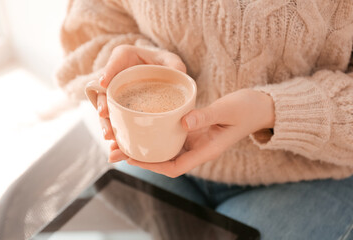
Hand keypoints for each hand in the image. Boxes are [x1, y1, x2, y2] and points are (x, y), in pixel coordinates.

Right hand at [96, 45, 185, 139]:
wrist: (164, 78)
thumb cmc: (166, 66)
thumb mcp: (171, 61)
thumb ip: (175, 65)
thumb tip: (180, 74)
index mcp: (126, 57)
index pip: (115, 61)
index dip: (108, 71)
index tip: (103, 83)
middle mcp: (116, 76)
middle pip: (105, 89)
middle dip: (102, 103)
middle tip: (104, 113)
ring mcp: (116, 94)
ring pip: (107, 108)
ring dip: (106, 122)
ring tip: (109, 134)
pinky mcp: (120, 109)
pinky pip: (115, 120)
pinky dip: (115, 131)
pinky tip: (117, 142)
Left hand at [110, 88, 274, 177]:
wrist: (259, 107)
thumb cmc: (247, 109)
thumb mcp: (227, 110)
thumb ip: (206, 116)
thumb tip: (183, 122)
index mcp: (207, 150)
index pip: (176, 167)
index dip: (153, 166)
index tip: (133, 158)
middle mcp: (199, 149)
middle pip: (166, 160)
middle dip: (143, 158)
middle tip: (117, 151)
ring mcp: (197, 141)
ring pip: (167, 149)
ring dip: (147, 147)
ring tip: (122, 141)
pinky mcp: (196, 131)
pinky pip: (173, 136)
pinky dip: (157, 134)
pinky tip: (144, 127)